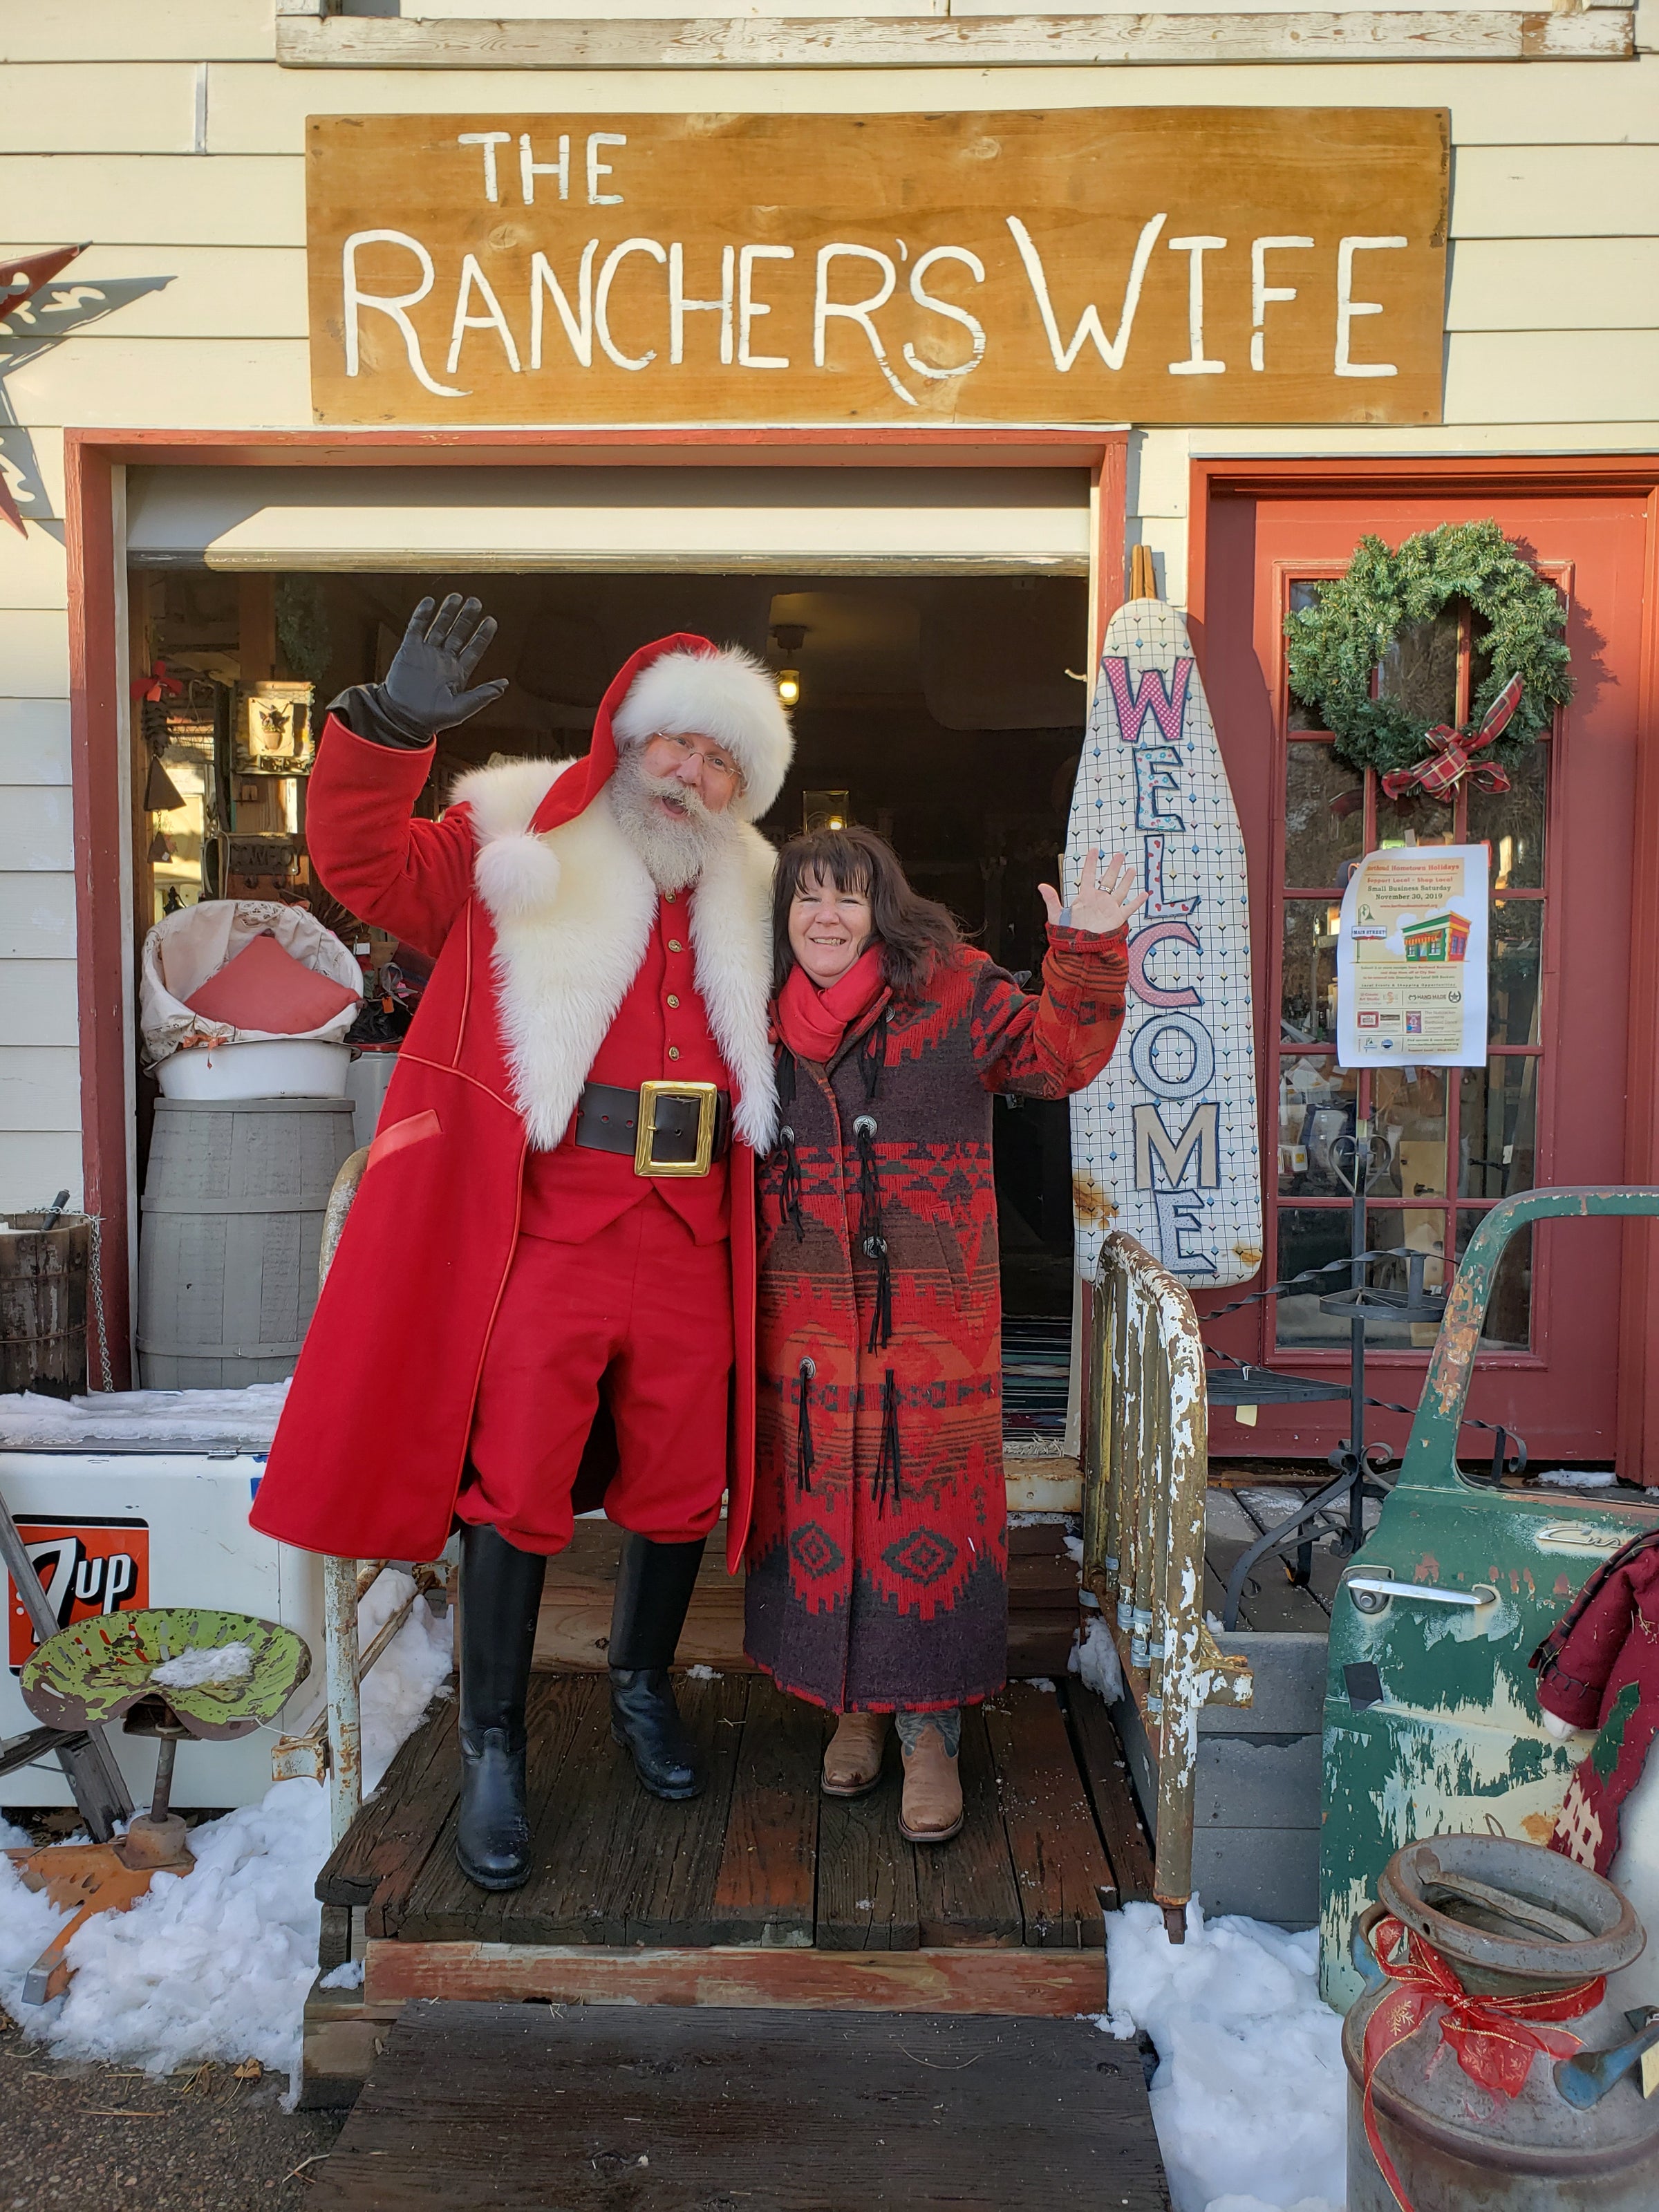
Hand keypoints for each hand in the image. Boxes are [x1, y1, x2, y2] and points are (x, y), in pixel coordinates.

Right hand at [382, 594, 507, 734]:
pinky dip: (422, 615)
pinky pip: (416, 628)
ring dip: (448, 612)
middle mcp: (444, 659)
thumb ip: (482, 695)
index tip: (491, 621)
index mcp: (458, 672)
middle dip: (467, 618)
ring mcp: (426, 653)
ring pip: (440, 627)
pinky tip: (430, 602)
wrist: (403, 717)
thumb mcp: (461, 708)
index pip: (474, 648)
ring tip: (457, 597)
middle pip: (458, 633)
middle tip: (476, 602)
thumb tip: (505, 684)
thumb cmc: (432, 717)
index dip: (483, 635)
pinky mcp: (409, 650)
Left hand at [1038, 850, 1147, 935]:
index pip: (1088, 874)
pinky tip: (1144, 894)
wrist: (1079, 950)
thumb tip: (1041, 886)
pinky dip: (1137, 902)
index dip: (1091, 862)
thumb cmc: (1068, 934)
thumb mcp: (1057, 916)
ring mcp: (1109, 909)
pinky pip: (1129, 908)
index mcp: (1084, 897)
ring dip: (1126, 880)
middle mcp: (1098, 900)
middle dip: (1114, 866)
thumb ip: (1051, 900)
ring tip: (1131, 869)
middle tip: (1120, 854)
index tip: (1094, 850)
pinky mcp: (1117, 919)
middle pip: (1108, 879)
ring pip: (1120, 891)